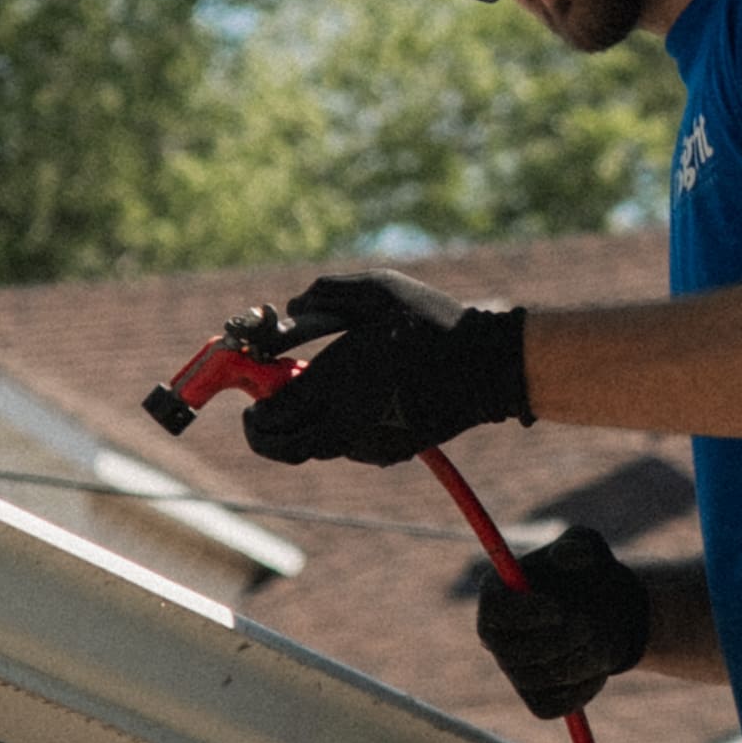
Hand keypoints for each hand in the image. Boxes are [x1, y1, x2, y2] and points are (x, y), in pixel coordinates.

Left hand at [237, 272, 532, 468]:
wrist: (488, 366)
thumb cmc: (431, 322)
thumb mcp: (377, 289)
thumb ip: (325, 294)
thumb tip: (292, 306)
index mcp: (335, 382)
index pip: (271, 415)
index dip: (253, 408)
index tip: (254, 391)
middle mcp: (346, 421)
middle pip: (282, 447)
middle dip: (262, 432)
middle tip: (263, 411)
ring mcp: (368, 443)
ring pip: (315, 448)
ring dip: (303, 428)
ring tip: (315, 394)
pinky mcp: (389, 453)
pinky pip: (347, 448)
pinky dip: (337, 432)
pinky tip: (355, 402)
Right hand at [479, 518, 652, 720]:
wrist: (609, 612)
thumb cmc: (588, 574)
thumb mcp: (589, 547)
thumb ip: (578, 545)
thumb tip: (564, 556)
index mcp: (497, 594)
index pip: (494, 610)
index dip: (523, 613)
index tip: (557, 608)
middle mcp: (496, 638)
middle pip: (512, 652)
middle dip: (558, 640)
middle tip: (588, 625)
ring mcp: (514, 672)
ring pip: (540, 680)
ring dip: (578, 659)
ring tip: (599, 636)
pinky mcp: (536, 700)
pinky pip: (556, 705)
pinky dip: (583, 687)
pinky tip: (596, 664)